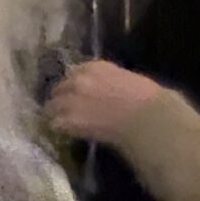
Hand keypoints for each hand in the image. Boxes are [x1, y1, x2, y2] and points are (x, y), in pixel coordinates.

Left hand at [45, 61, 166, 143]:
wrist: (148, 118)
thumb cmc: (148, 99)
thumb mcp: (127, 79)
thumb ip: (108, 80)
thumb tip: (104, 88)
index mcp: (94, 67)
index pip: (72, 73)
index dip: (73, 85)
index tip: (76, 93)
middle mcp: (78, 80)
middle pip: (58, 89)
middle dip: (61, 99)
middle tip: (67, 111)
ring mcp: (70, 100)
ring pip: (51, 107)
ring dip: (56, 114)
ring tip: (64, 123)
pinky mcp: (68, 120)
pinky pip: (54, 124)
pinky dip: (60, 129)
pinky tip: (69, 133)